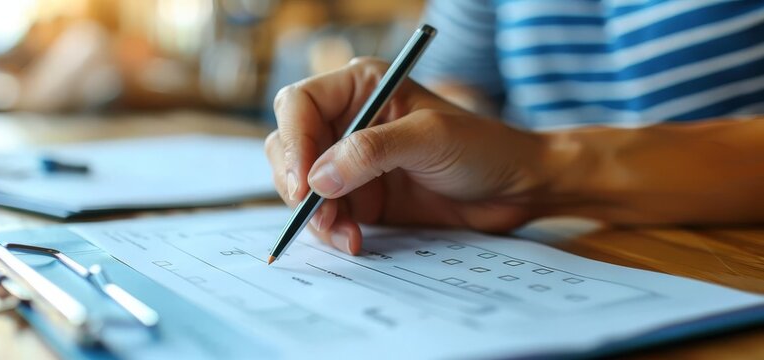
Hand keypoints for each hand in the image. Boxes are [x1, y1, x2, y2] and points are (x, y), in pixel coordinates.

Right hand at [265, 58, 557, 254]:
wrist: (515, 189)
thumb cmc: (482, 148)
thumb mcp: (429, 138)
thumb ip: (371, 151)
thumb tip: (318, 177)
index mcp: (361, 87)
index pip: (299, 105)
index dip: (294, 142)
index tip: (304, 183)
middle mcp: (347, 121)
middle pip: (289, 145)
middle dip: (297, 182)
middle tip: (318, 213)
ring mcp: (350, 161)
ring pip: (301, 185)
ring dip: (316, 214)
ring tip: (346, 234)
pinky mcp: (358, 197)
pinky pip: (325, 214)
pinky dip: (332, 230)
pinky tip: (355, 240)